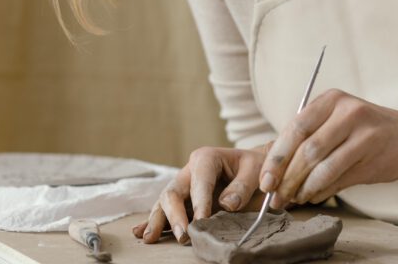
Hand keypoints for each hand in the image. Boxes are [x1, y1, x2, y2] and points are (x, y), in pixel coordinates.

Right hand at [131, 145, 266, 244]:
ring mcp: (183, 185)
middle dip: (175, 215)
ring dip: (158, 220)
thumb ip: (243, 186)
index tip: (202, 222)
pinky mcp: (183, 200)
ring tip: (151, 238)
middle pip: (174, 191)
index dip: (200, 202)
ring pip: (164, 202)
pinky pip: (165, 210)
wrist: (253, 168)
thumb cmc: (255, 168)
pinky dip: (153, 221)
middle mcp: (189, 170)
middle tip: (183, 236)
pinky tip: (141, 232)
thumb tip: (227, 204)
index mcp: (206, 158)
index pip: (199, 181)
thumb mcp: (256, 171)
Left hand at [258, 89, 397, 208]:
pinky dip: (321, 190)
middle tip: (274, 195)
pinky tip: (313, 196)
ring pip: (321, 165)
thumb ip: (309, 138)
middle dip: (285, 176)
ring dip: (303, 187)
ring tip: (293, 198)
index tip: (265, 179)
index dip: (276, 156)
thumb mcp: (338, 122)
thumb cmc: (366, 133)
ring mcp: (362, 131)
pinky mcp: (373, 152)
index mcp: (331, 99)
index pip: (295, 128)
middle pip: (306, 148)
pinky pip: (339, 177)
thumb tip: (274, 171)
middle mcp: (346, 110)